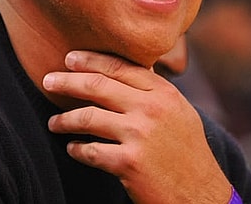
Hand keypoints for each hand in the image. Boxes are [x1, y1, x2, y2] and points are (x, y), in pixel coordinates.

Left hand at [43, 51, 231, 203]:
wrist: (202, 194)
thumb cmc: (188, 153)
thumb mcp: (180, 112)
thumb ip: (154, 91)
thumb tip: (124, 70)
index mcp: (164, 93)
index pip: (120, 67)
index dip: (91, 60)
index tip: (70, 59)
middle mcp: (152, 109)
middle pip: (97, 86)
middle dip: (67, 82)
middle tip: (48, 81)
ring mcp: (139, 135)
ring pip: (87, 117)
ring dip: (64, 119)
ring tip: (54, 123)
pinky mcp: (128, 163)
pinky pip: (89, 151)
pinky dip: (75, 149)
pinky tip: (72, 149)